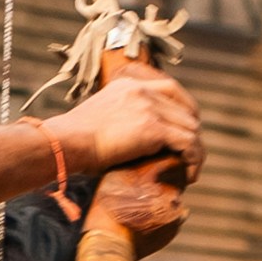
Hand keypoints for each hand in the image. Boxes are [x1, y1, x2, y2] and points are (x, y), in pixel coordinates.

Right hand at [62, 65, 201, 253]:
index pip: (170, 89)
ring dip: (195, 151)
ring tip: (191, 169)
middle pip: (186, 110)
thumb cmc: (73, 140)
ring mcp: (150, 108)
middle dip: (191, 133)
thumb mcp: (98, 116)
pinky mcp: (154, 128)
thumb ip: (117, 117)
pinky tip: (190, 174)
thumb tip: (125, 136)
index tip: (186, 127)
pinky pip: (188, 144)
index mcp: (129, 86)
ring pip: (190, 129)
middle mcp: (143, 91)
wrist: (66, 142)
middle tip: (190, 155)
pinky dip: (194, 160)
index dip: (184, 109)